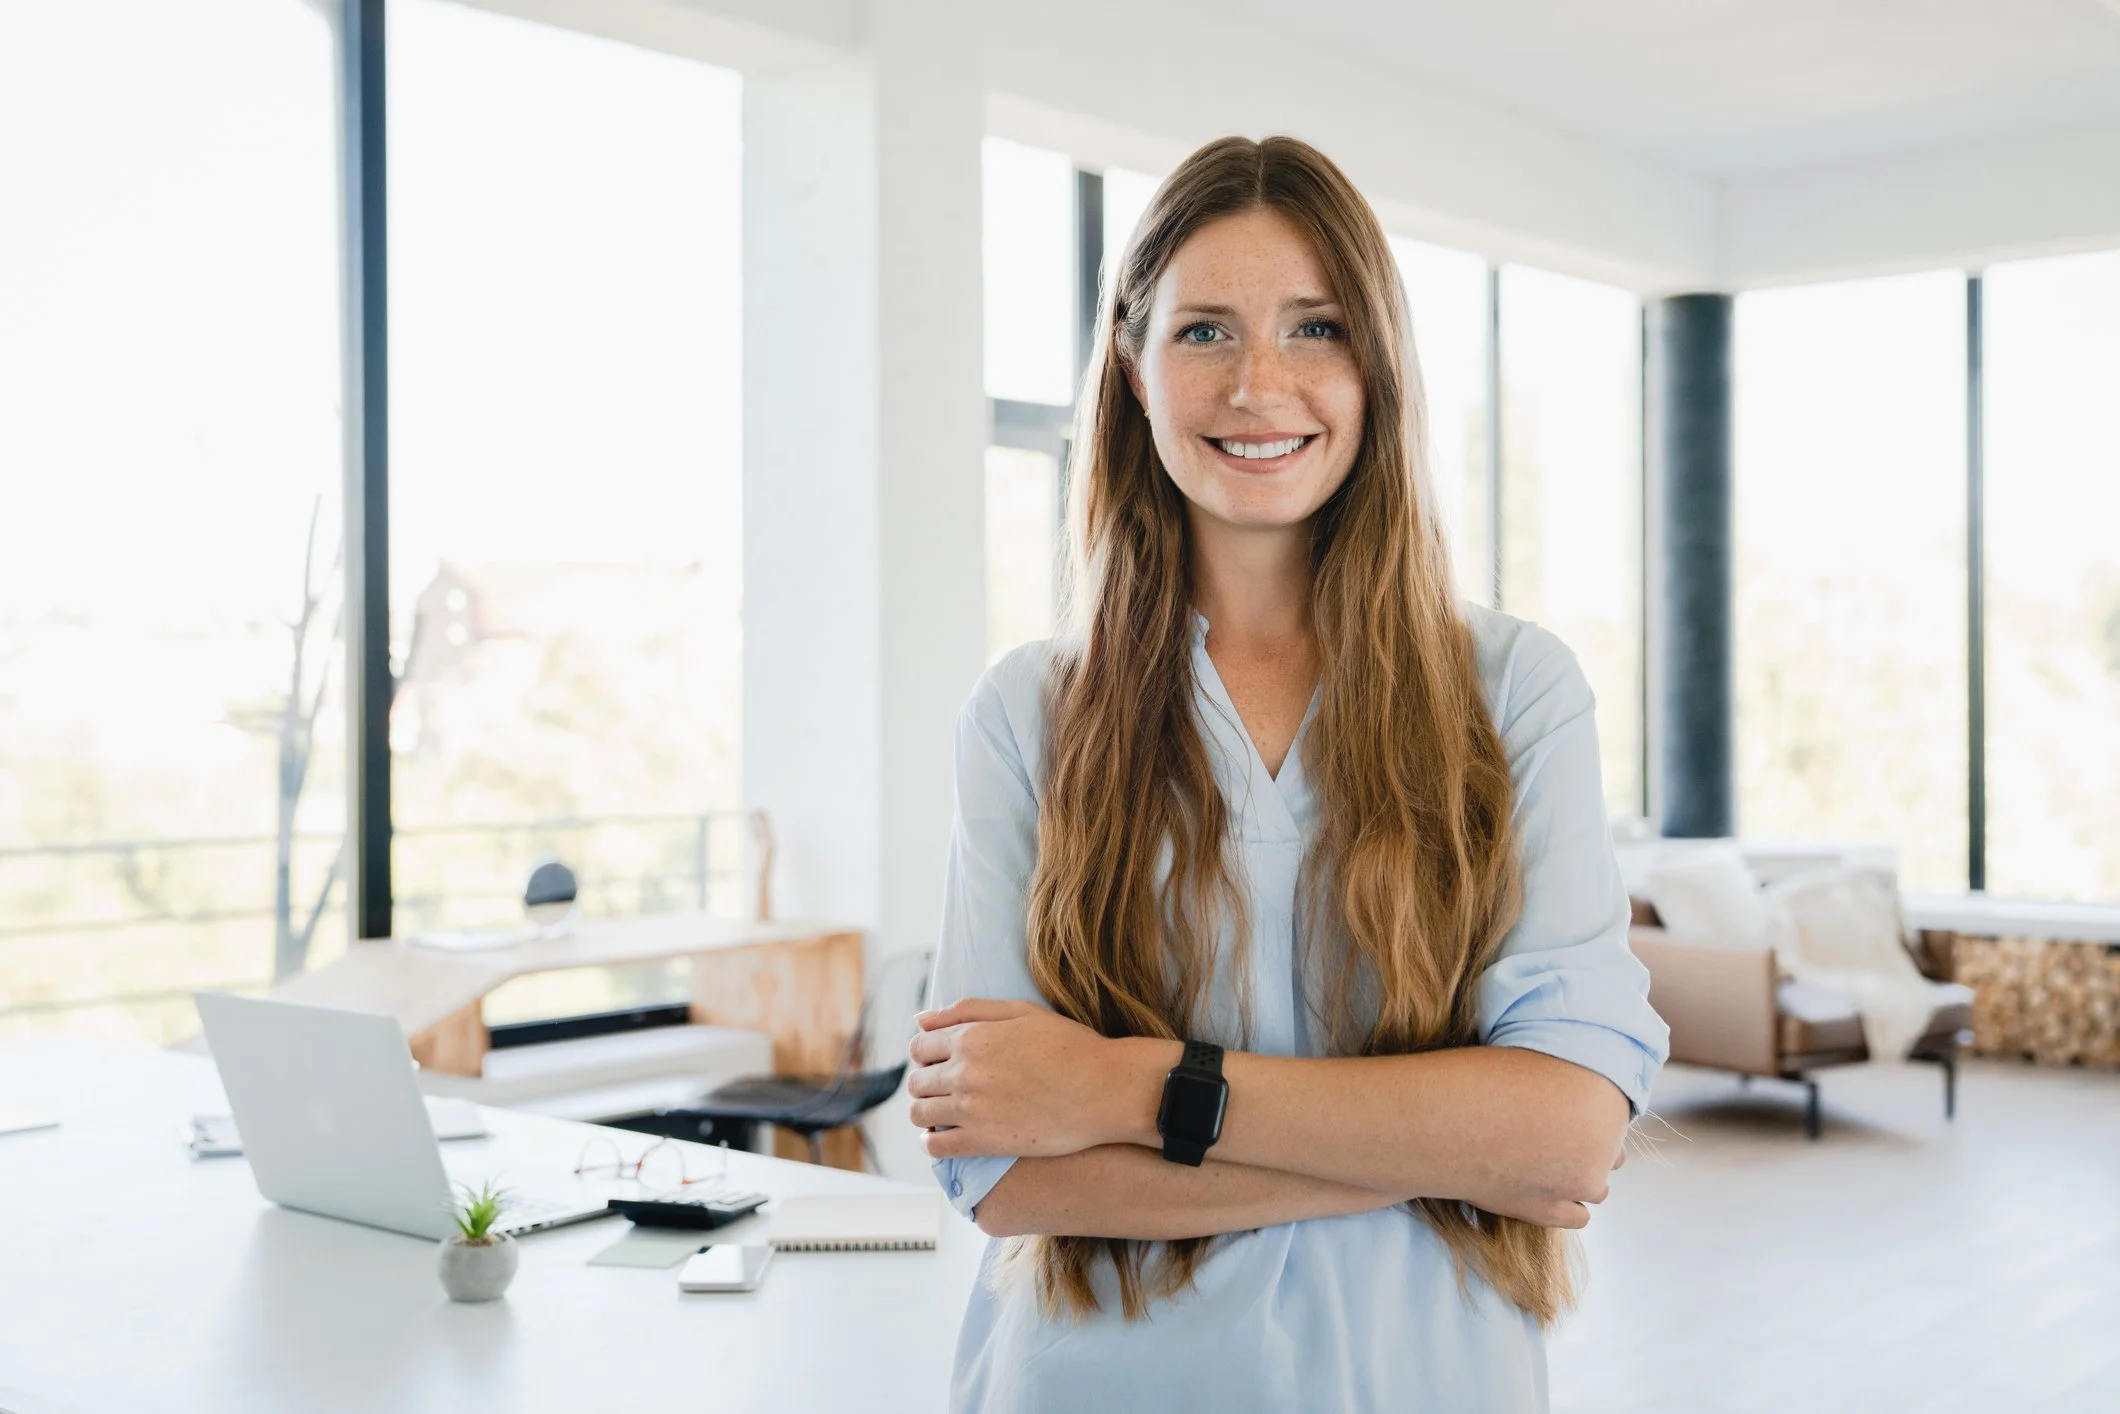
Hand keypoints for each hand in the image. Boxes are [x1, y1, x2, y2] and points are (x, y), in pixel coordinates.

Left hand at [906, 999, 1174, 1160]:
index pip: (920, 1046)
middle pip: (917, 1082)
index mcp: (971, 1037)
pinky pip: (936, 1148)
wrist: (1106, 1089)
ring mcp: (971, 1109)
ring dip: (926, 1113)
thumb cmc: (1070, 1046)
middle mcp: (964, 1071)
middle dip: (926, 1084)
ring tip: (944, 1115)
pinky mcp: (984, 1142)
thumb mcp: (1022, 1012)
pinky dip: (931, 1144)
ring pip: (920, 1114)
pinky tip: (944, 1139)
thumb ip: (969, 1011)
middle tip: (946, 1090)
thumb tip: (920, 1019)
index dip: (927, 1055)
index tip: (941, 1063)